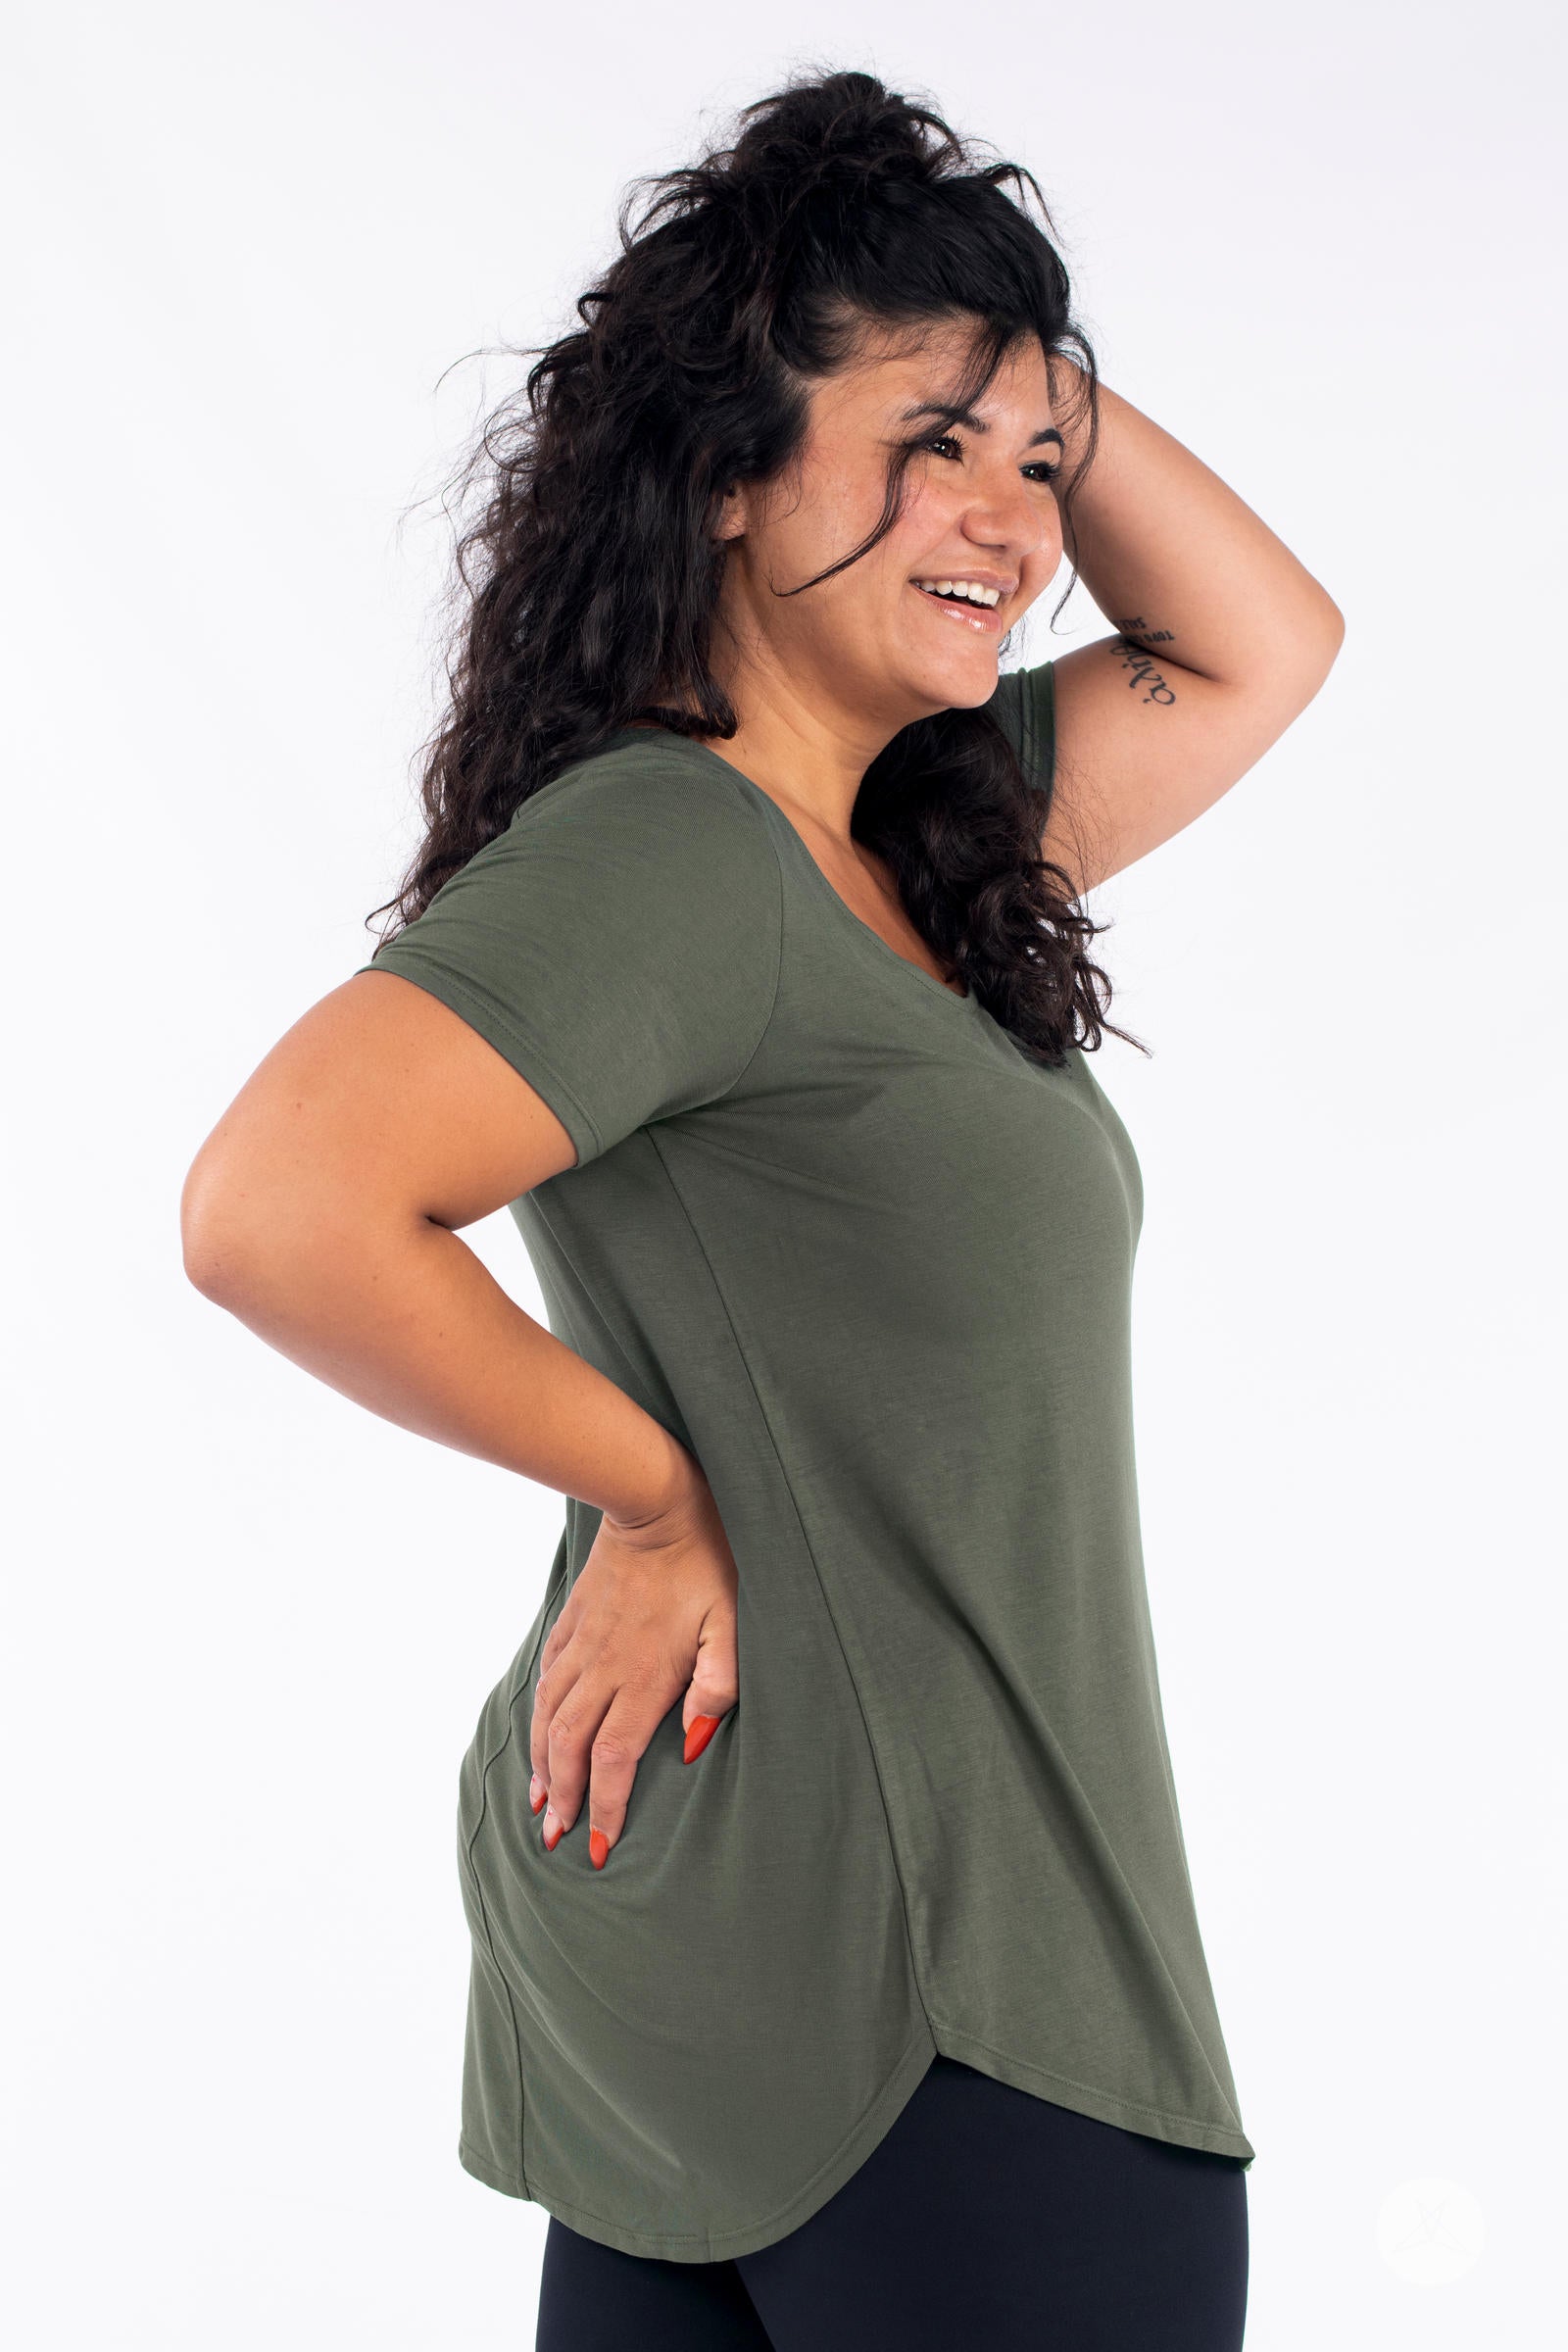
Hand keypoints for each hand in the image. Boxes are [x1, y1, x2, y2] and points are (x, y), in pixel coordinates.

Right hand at [527, 1450, 738, 1868]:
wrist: (656, 1503)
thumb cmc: (708, 1564)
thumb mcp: (733, 1625)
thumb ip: (717, 1687)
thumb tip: (691, 1745)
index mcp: (642, 1677)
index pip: (613, 1759)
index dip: (605, 1807)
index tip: (600, 1846)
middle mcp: (602, 1668)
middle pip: (570, 1747)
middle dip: (564, 1798)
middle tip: (557, 1838)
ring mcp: (582, 1643)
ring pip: (549, 1717)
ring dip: (542, 1763)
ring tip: (539, 1801)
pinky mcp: (572, 1621)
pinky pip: (546, 1677)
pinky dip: (537, 1714)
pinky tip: (539, 1730)